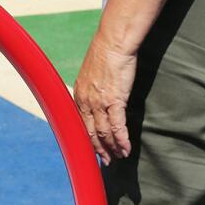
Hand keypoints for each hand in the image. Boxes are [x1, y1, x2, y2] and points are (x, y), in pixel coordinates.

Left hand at [73, 34, 136, 163]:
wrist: (112, 44)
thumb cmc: (105, 56)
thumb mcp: (91, 75)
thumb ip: (92, 90)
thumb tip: (98, 99)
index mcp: (79, 95)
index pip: (80, 124)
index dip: (87, 139)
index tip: (93, 149)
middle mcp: (85, 101)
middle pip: (90, 132)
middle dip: (98, 149)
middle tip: (106, 161)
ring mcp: (99, 102)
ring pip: (103, 132)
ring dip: (111, 147)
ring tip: (119, 157)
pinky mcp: (114, 100)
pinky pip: (117, 126)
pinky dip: (122, 140)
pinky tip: (126, 149)